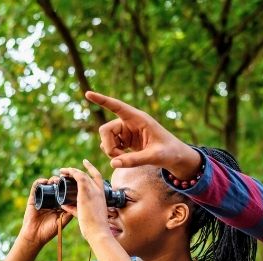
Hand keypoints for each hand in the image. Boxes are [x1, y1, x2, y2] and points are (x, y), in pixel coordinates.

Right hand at [18, 177, 71, 247]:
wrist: (35, 236)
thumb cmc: (49, 231)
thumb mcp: (63, 221)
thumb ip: (70, 212)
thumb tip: (78, 202)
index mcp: (59, 205)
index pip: (64, 193)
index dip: (68, 187)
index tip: (73, 182)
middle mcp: (51, 200)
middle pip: (56, 187)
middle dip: (61, 182)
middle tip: (64, 180)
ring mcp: (42, 198)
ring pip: (47, 185)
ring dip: (52, 180)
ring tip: (56, 180)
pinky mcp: (33, 198)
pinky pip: (35, 187)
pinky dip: (39, 182)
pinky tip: (45, 181)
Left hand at [59, 159, 113, 243]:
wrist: (98, 232)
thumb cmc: (94, 229)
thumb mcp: (84, 215)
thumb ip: (74, 209)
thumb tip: (64, 205)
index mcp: (101, 197)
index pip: (98, 178)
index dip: (92, 169)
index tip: (85, 163)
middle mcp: (99, 191)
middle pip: (89, 174)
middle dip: (78, 170)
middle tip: (67, 170)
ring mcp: (94, 191)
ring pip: (82, 174)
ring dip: (72, 171)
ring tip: (63, 171)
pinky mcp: (86, 192)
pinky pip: (79, 176)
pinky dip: (71, 172)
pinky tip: (64, 172)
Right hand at [85, 91, 201, 178]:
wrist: (175, 157)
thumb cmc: (169, 152)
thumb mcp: (154, 157)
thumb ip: (134, 160)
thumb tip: (113, 164)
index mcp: (139, 119)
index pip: (117, 106)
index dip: (102, 100)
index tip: (88, 93)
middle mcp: (130, 122)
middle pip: (106, 130)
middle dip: (108, 145)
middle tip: (118, 158)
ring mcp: (126, 131)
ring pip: (106, 139)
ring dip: (111, 151)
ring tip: (126, 159)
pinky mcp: (125, 140)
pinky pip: (110, 146)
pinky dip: (114, 155)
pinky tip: (125, 158)